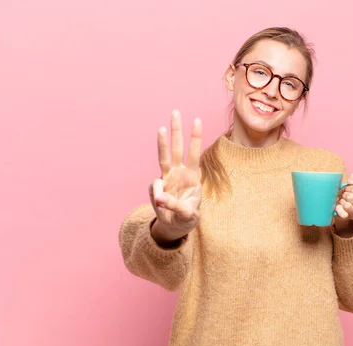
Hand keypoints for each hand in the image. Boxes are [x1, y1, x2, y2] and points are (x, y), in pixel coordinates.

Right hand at [148, 110, 202, 241]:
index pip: (194, 153)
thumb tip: (158, 196)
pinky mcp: (158, 187)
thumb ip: (174, 205)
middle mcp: (180, 173)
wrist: (175, 226)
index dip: (196, 138)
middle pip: (178, 148)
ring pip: (164, 156)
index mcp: (193, 176)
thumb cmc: (186, 217)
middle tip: (176, 111)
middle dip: (177, 130)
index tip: (197, 120)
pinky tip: (161, 203)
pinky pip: (155, 186)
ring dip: (162, 142)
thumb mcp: (187, 214)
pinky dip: (157, 194)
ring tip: (161, 128)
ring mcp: (168, 178)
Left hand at [334, 173, 352, 235]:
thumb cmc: (347, 194)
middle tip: (343, 195)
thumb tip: (352, 182)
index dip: (349, 188)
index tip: (346, 189)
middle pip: (352, 198)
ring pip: (348, 206)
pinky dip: (339, 209)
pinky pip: (343, 214)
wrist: (340, 206)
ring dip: (342, 201)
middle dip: (345, 194)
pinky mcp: (348, 219)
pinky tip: (338, 206)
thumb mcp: (351, 186)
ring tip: (341, 200)